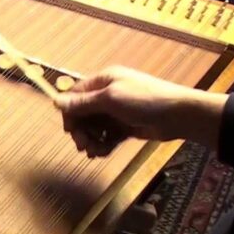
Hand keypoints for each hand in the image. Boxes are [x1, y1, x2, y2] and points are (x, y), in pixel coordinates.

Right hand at [54, 66, 227, 157]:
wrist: (179, 115)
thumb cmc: (144, 100)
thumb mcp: (110, 99)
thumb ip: (82, 102)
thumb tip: (55, 101)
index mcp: (104, 81)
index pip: (76, 95)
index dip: (70, 113)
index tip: (70, 130)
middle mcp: (108, 94)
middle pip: (83, 114)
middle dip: (82, 131)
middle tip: (83, 145)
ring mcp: (117, 111)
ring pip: (94, 127)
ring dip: (92, 140)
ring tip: (96, 152)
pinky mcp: (125, 127)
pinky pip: (107, 136)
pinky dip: (103, 145)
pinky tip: (104, 153)